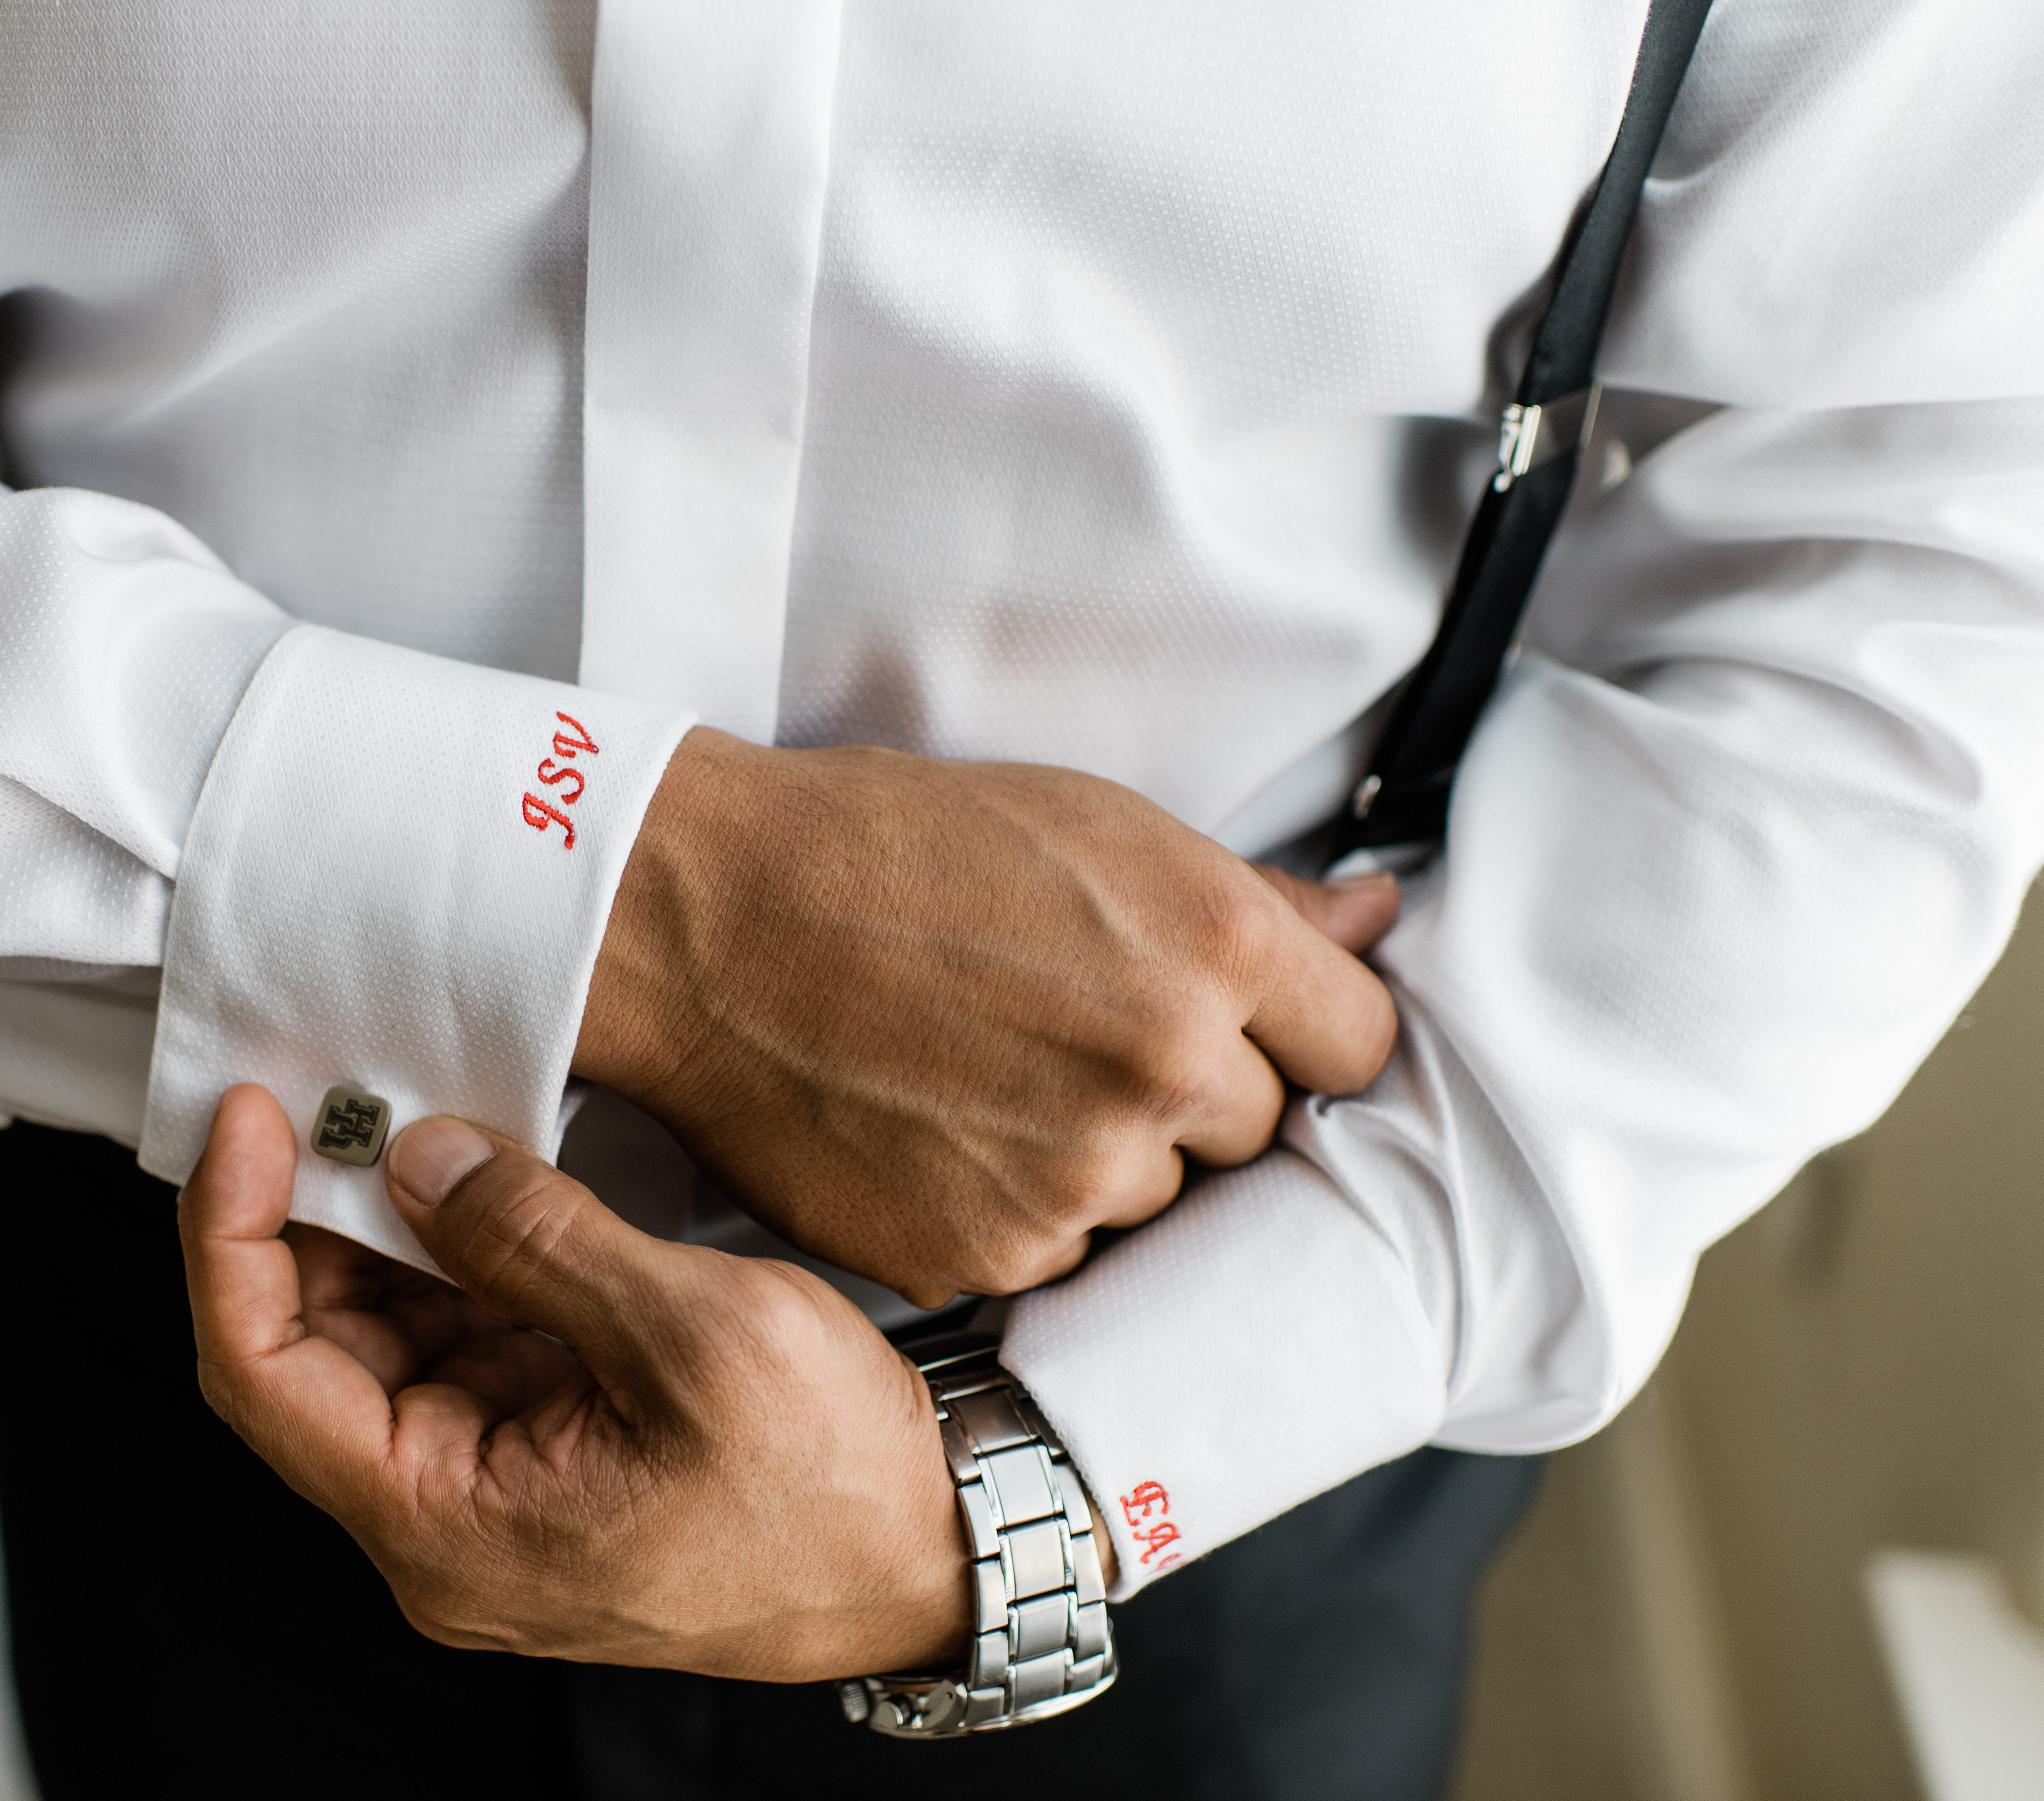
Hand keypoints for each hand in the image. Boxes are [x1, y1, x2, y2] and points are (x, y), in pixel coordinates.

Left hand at [178, 1083, 988, 1679]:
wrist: (937, 1550)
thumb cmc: (831, 1483)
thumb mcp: (692, 1336)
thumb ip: (537, 1240)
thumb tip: (418, 1160)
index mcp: (447, 1531)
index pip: (263, 1377)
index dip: (230, 1238)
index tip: (250, 1120)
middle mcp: (444, 1531)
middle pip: (309, 1359)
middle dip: (309, 1220)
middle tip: (331, 1094)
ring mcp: (493, 1497)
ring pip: (384, 1347)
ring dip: (388, 1234)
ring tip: (411, 1122)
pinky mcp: (544, 1460)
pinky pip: (460, 1352)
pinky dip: (458, 1264)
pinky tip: (481, 1185)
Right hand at [574, 729, 1399, 1306]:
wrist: (709, 924)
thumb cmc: (890, 848)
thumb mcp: (1090, 824)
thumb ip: (1253, 899)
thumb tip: (1378, 921)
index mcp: (1216, 945)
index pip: (1360, 1044)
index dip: (1304, 1036)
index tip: (1250, 1029)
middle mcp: (1168, 1069)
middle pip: (1255, 1133)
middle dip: (1188, 1096)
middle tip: (1071, 1038)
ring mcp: (1081, 1177)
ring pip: (1153, 1201)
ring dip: (1099, 1159)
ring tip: (989, 1079)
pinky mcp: (991, 1255)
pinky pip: (1054, 1254)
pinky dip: (1012, 1210)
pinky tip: (939, 1134)